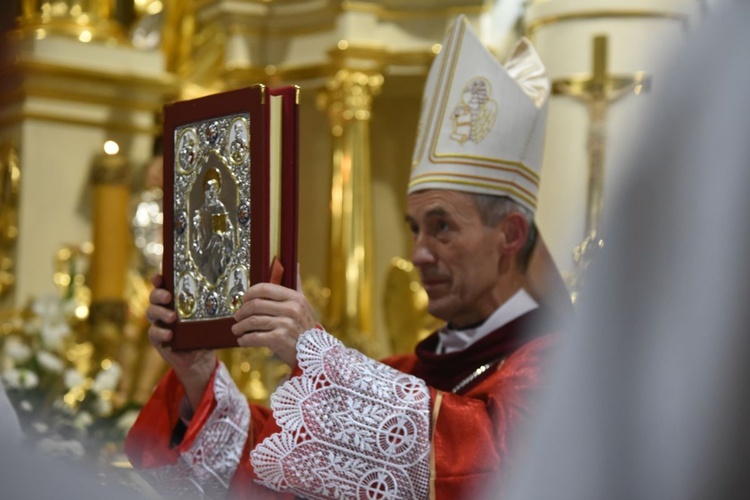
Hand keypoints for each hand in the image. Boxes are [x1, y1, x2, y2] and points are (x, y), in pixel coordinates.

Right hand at [146, 274, 215, 409]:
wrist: (200, 358)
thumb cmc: (206, 332)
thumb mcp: (211, 317)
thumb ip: (217, 305)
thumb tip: (238, 290)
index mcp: (177, 300)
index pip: (164, 285)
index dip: (159, 279)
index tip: (159, 277)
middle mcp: (165, 308)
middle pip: (154, 297)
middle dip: (159, 294)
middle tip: (168, 297)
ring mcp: (160, 323)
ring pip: (151, 312)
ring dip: (160, 313)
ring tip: (172, 317)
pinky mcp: (158, 338)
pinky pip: (153, 333)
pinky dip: (160, 333)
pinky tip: (169, 335)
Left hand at [231, 282, 315, 366]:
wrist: (314, 353)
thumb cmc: (305, 327)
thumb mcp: (304, 305)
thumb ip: (297, 285)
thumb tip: (295, 265)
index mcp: (295, 298)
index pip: (265, 288)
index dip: (250, 293)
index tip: (244, 299)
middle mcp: (291, 309)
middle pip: (255, 304)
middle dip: (242, 311)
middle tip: (237, 316)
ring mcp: (285, 324)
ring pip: (253, 321)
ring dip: (241, 326)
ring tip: (236, 329)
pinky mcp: (279, 339)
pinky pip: (255, 337)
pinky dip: (245, 340)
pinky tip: (242, 340)